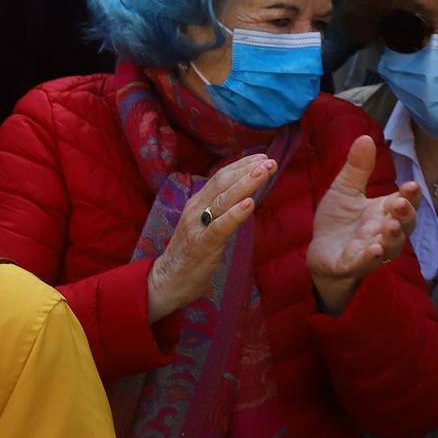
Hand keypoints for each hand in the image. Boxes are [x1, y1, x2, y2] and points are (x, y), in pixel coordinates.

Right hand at [147, 155, 277, 321]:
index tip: (262, 157)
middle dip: (247, 170)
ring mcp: (198, 226)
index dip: (241, 166)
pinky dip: (236, 213)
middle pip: (223, 183)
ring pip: (223, 199)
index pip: (220, 178)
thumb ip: (220, 212)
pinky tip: (250, 203)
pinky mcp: (203, 244)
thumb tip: (245, 199)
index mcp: (197, 203)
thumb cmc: (190, 255)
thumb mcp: (205, 227)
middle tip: (269, 160)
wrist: (168, 280)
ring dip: (246, 184)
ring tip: (264, 172)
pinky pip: (221, 226)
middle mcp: (195, 209)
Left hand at [306, 135, 418, 313]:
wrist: (320, 252)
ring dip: (393, 237)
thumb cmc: (339, 221)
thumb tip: (365, 137)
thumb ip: (357, 168)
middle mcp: (384, 231)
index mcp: (384, 211)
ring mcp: (372, 250)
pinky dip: (371, 257)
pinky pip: (367, 263)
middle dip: (406, 215)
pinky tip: (375, 249)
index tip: (412, 184)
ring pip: (391, 246)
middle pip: (405, 225)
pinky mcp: (354, 264)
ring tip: (391, 226)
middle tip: (401, 203)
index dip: (411, 196)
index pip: (405, 202)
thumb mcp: (345, 190)